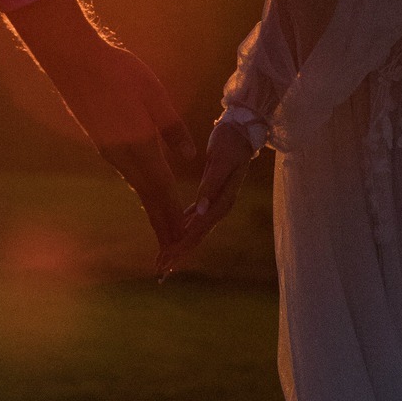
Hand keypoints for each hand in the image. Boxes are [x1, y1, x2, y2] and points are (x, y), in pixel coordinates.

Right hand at [6, 0, 195, 248]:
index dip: (175, 219)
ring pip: (138, 188)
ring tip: (166, 235)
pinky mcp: (104, 144)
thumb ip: (173, 129)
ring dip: (154, 213)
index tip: (184, 244)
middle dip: (163, 229)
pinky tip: (150, 195)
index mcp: (140, 148)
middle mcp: (123, 158)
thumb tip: (188, 159)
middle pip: (149, 200)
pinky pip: (129, 175)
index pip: (163, 192)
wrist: (75, 61)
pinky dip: (143, 192)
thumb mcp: (156, 97)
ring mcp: (111, 153)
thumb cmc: (119, 72)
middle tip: (171, 260)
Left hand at [155, 116, 256, 277]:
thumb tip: (201, 212)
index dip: (181, 247)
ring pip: (195, 230)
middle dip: (178, 253)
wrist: (242, 129)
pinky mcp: (210, 195)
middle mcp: (219, 207)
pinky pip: (195, 218)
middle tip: (160, 271)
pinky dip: (182, 228)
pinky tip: (172, 232)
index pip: (198, 231)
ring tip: (164, 260)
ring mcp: (215, 202)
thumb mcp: (220, 162)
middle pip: (196, 236)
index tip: (167, 261)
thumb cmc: (231, 142)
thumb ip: (210, 186)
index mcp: (221, 202)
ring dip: (179, 245)